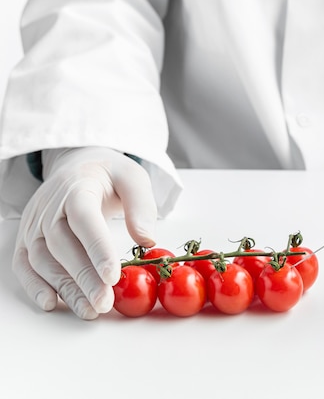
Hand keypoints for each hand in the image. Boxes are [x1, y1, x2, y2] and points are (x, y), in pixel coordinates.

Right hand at [12, 147, 156, 318]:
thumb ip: (141, 206)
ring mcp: (34, 224)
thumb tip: (146, 240)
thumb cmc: (109, 176)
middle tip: (104, 303)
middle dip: (84, 278)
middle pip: (62, 246)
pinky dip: (34, 286)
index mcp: (77, 188)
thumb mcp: (134, 178)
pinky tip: (51, 304)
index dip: (97, 249)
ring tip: (89, 310)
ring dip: (65, 288)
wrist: (78, 166)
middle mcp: (49, 207)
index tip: (112, 276)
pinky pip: (24, 264)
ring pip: (43, 260)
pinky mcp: (27, 239)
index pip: (84, 220)